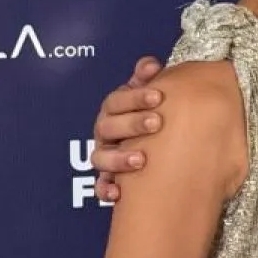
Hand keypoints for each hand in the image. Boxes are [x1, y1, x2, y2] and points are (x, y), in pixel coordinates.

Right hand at [91, 56, 163, 201]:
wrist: (153, 145)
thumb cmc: (149, 114)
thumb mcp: (147, 95)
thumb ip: (146, 79)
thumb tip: (151, 64)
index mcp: (114, 109)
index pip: (117, 99)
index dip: (135, 96)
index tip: (158, 96)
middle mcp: (105, 131)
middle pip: (108, 126)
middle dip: (132, 124)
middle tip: (156, 122)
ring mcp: (104, 154)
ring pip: (100, 157)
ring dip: (119, 158)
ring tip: (141, 159)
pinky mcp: (106, 179)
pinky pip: (100, 187)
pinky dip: (106, 190)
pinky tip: (118, 193)